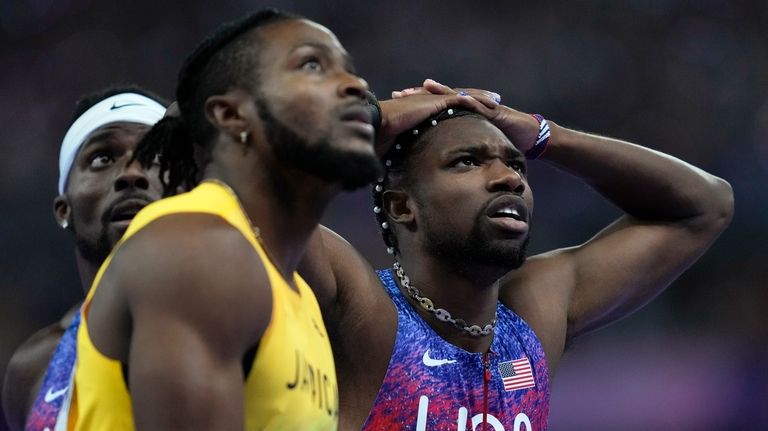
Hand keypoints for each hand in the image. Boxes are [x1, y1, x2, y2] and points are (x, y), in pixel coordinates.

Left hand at [392, 79, 540, 153]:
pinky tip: (459, 99)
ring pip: (458, 96)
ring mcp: (482, 106)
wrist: (530, 137)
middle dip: (420, 94)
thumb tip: (434, 163)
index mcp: (460, 115)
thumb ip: (456, 148)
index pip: (433, 107)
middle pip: (440, 98)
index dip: (414, 104)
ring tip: (426, 85)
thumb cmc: (502, 142)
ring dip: (443, 91)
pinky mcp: (495, 111)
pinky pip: (480, 106)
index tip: (395, 103)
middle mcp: (469, 106)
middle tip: (400, 92)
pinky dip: (470, 101)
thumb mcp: (473, 146)